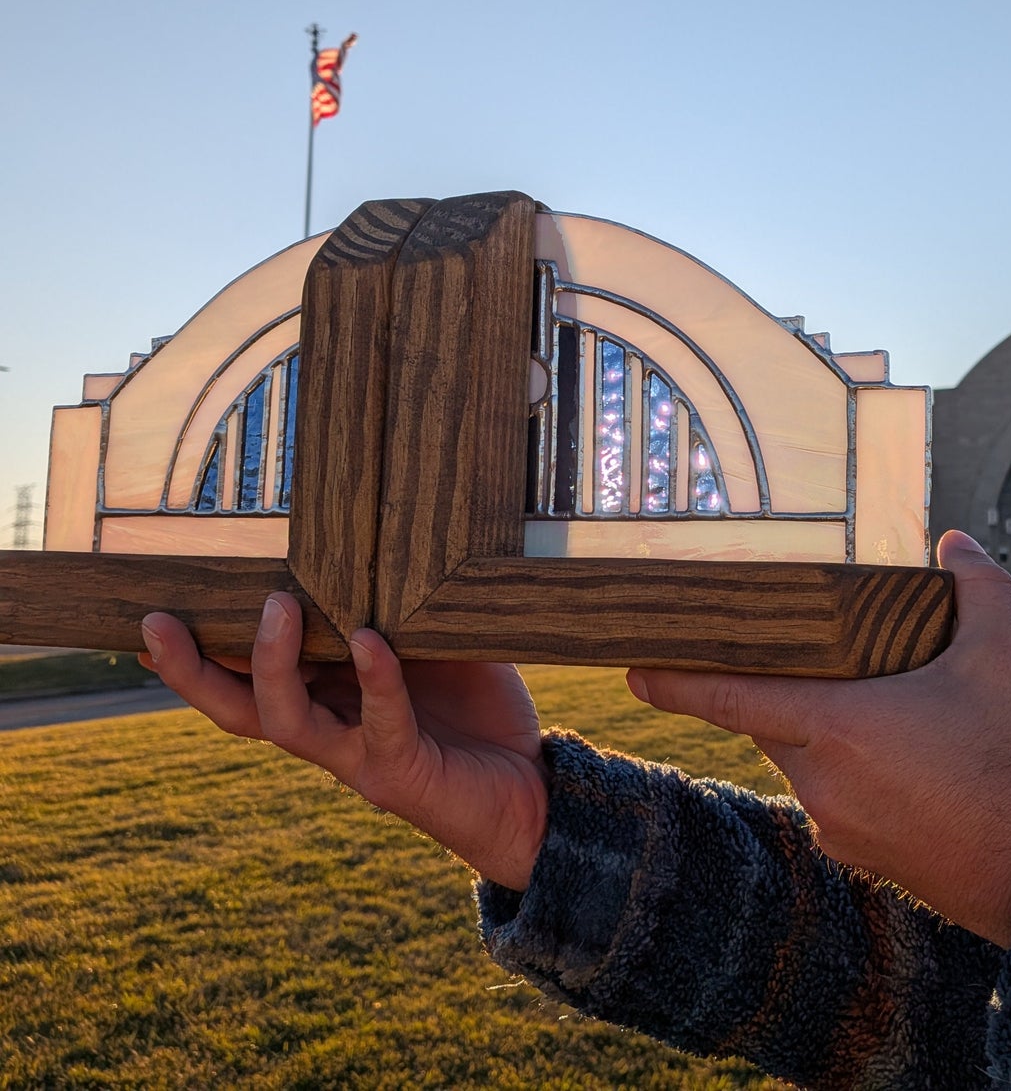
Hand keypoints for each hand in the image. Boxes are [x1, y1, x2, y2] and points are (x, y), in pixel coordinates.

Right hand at [139, 595, 549, 890]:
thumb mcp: (438, 649)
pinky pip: (381, 722)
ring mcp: (359, 758)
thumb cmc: (480, 713)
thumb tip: (388, 546)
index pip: (248, 679)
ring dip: (271, 664)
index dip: (198, 656)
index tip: (152, 615)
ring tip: (274, 606)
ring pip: (286, 721)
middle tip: (156, 621)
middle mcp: (330, 734)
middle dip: (190, 671)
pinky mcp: (401, 772)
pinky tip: (369, 640)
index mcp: (328, 701)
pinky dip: (375, 678)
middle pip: (238, 710)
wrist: (531, 791)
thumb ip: (404, 612)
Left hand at [627, 530, 1010, 946]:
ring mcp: (841, 828)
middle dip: (780, 683)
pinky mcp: (867, 857)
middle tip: (800, 647)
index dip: (677, 679)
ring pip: (805, 757)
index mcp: (836, 729)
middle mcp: (822, 783)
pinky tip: (906, 751)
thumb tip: (955, 541)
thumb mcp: (1007, 660)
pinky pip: (836, 797)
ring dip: (823, 725)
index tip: (633, 666)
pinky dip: (850, 766)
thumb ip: (976, 587)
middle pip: (770, 719)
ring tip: (876, 694)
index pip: (731, 696)